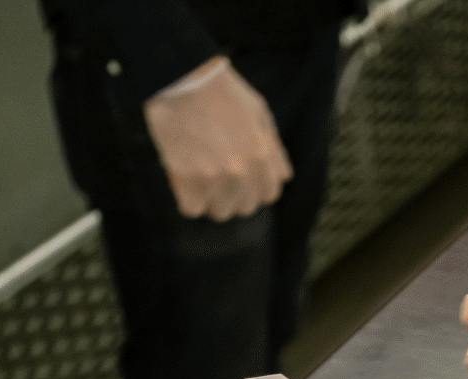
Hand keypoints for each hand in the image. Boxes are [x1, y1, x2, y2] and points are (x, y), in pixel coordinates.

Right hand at [144, 57, 291, 221]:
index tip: (240, 178)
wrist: (183, 78)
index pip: (269, 194)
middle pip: (244, 207)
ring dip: (209, 198)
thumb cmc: (221, 92)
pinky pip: (191, 209)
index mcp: (263, 156)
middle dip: (232, 194)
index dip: (253, 186)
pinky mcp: (188, 179)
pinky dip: (186, 198)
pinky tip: (183, 178)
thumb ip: (273, 149)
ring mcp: (216, 177)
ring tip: (198, 175)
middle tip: (215, 175)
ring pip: (219, 212)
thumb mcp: (260, 114)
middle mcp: (243, 171)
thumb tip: (283, 177)